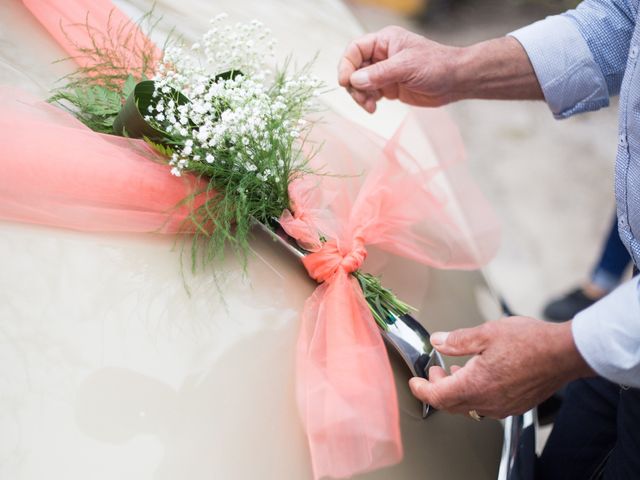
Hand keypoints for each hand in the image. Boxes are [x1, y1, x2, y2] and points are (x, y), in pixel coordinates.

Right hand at [337, 26, 460, 112]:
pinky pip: (369, 94)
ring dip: (360, 96)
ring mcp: (384, 72)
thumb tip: (355, 80)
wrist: (455, 81)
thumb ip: (379, 74)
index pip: (355, 50)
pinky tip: (374, 108)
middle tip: (362, 98)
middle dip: (354, 85)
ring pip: (360, 84)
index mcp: (384, 41)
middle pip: (354, 68)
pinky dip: (367, 102)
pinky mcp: (389, 87)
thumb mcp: (406, 67)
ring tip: (370, 106)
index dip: (346, 64)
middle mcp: (381, 56)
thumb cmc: (436, 65)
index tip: (345, 81)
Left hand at [409, 316, 593, 417]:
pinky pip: (486, 405)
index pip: (437, 396)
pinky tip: (478, 375)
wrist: (564, 353)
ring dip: (456, 390)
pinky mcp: (515, 405)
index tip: (414, 381)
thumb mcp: (486, 333)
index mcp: (476, 385)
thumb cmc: (530, 342)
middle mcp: (488, 402)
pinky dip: (474, 392)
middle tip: (435, 370)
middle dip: (437, 388)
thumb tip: (438, 341)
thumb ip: (457, 340)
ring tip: (454, 370)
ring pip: (468, 406)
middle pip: (451, 404)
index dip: (421, 389)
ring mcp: (503, 406)